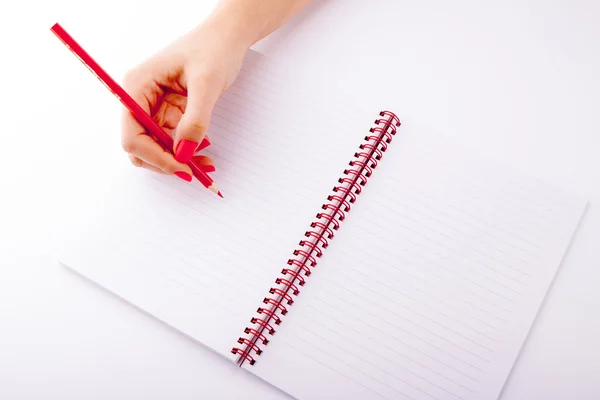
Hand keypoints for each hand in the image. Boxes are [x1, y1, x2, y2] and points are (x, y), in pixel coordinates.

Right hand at [120, 21, 247, 181]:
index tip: (182, 167)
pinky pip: (171, 141)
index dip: (154, 156)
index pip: (132, 134)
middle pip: (140, 146)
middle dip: (166, 162)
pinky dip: (186, 151)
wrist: (227, 38)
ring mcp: (154, 107)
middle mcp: (140, 98)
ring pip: (157, 148)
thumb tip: (183, 153)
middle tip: (195, 172)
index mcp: (137, 86)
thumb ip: (194, 120)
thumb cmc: (213, 49)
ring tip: (205, 163)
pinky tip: (204, 151)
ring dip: (178, 160)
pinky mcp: (169, 113)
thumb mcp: (206, 84)